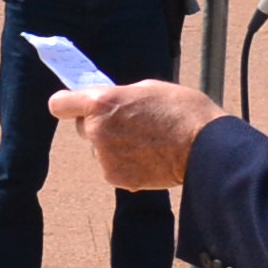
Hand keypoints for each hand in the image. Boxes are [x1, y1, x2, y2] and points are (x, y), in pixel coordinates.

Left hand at [57, 77, 218, 190]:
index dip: (67, 104)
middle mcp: (97, 131)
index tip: (73, 106)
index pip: (59, 104)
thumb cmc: (183, 112)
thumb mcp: (148, 89)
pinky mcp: (116, 178)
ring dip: (114, 146)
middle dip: (98, 125)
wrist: (207, 148)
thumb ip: (119, 97)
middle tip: (129, 123)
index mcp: (102, 104)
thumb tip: (106, 102)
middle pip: (82, 127)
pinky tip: (150, 157)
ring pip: (99, 150)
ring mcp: (105, 157)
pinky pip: (113, 167)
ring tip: (147, 142)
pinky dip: (126, 164)